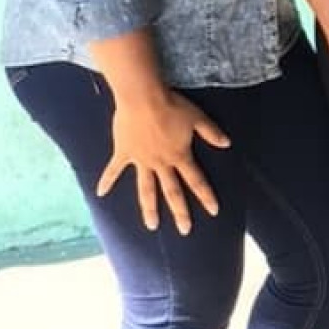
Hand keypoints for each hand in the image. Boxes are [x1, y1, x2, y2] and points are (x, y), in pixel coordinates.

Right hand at [96, 89, 230, 234]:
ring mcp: (141, 160)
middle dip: (180, 212)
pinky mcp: (124, 153)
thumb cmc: (172, 105)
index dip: (206, 196)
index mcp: (180, 156)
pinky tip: (100, 194)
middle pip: (172, 192)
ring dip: (149, 208)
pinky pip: (115, 170)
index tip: (214, 211)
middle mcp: (161, 163)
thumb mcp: (197, 118)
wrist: (143, 98)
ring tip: (152, 225)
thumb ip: (211, 133)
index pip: (196, 180)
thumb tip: (227, 144)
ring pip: (146, 190)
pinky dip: (107, 181)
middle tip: (185, 230)